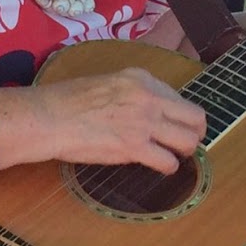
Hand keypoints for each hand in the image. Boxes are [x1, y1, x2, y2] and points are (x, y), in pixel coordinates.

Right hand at [31, 68, 207, 173]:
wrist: (49, 116)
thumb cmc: (68, 102)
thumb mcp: (107, 83)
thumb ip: (131, 94)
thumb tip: (146, 112)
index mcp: (140, 78)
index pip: (176, 96)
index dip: (177, 114)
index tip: (172, 124)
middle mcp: (149, 96)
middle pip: (195, 116)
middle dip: (195, 131)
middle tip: (186, 142)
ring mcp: (144, 121)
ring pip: (189, 140)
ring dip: (185, 151)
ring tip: (174, 156)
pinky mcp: (135, 146)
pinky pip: (168, 161)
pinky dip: (168, 167)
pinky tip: (160, 167)